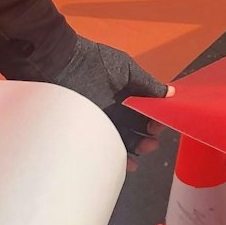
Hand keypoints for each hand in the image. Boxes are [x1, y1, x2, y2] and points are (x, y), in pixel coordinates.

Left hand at [48, 37, 172, 169]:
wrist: (55, 64)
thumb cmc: (92, 61)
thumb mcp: (125, 69)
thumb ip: (147, 84)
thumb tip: (170, 94)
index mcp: (126, 94)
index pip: (145, 112)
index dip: (155, 119)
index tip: (160, 124)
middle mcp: (114, 110)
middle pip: (135, 130)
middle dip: (147, 137)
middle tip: (152, 141)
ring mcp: (99, 122)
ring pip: (122, 141)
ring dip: (136, 148)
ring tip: (144, 149)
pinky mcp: (85, 133)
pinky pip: (103, 148)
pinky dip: (117, 157)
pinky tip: (127, 163)